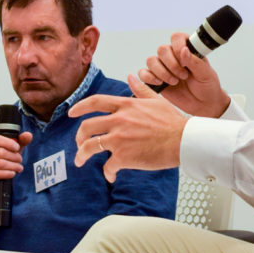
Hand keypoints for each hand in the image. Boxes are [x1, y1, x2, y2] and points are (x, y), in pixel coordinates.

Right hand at [0, 132, 32, 194]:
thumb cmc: (3, 162)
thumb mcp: (12, 151)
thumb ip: (20, 142)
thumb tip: (28, 135)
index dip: (8, 142)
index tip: (17, 147)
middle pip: (0, 152)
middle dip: (14, 156)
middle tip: (20, 160)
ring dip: (13, 166)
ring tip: (19, 168)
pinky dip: (7, 173)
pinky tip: (13, 174)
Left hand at [69, 75, 187, 182]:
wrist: (182, 141)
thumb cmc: (173, 122)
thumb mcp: (156, 101)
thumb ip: (141, 90)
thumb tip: (131, 77)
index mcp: (126, 106)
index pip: (95, 102)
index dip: (79, 107)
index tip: (71, 113)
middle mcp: (119, 120)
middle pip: (87, 126)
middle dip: (79, 136)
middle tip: (79, 142)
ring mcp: (119, 139)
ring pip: (89, 146)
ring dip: (81, 155)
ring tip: (80, 161)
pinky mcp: (124, 157)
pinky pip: (108, 166)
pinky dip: (107, 172)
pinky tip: (111, 175)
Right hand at [138, 32, 230, 117]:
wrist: (204, 104)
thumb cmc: (207, 86)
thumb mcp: (206, 73)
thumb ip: (195, 61)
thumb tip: (184, 50)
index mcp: (187, 50)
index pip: (177, 38)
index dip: (178, 46)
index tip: (184, 60)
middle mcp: (173, 56)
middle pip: (162, 49)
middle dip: (171, 64)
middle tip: (183, 75)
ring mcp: (164, 67)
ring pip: (151, 60)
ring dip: (162, 72)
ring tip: (174, 82)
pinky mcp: (156, 80)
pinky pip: (143, 73)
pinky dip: (149, 77)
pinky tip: (160, 83)